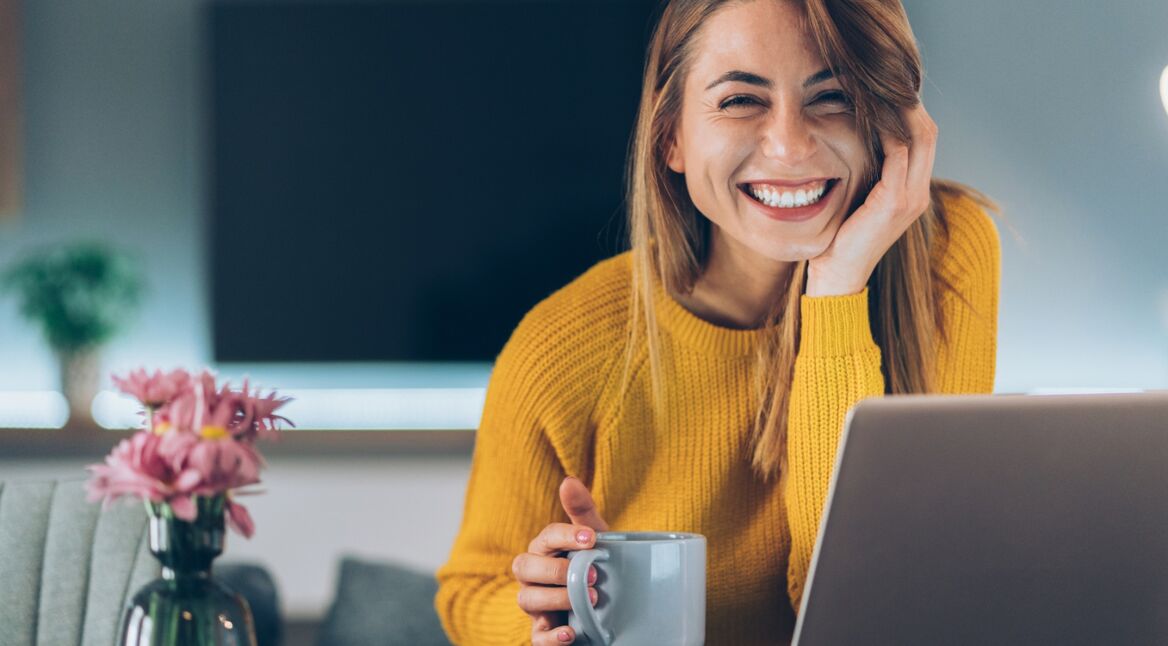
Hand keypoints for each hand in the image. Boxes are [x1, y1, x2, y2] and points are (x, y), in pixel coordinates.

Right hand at [513, 476, 609, 644]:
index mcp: (544, 549)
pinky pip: (536, 637)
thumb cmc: (593, 565)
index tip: (592, 539)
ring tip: (591, 600)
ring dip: (557, 598)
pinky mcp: (543, 631)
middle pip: (524, 567)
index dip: (566, 536)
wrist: (606, 603)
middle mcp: (532, 575)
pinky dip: (551, 637)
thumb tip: (568, 481)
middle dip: (556, 570)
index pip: (545, 537)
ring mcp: (535, 604)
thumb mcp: (594, 538)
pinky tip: (571, 632)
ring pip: (527, 599)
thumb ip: (582, 511)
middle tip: (593, 575)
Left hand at [805, 103, 937, 296]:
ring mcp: (910, 198)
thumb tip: (852, 142)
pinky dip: (887, 131)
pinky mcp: (894, 203)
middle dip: (908, 103)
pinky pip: (898, 154)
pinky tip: (868, 115)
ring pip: (919, 137)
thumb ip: (865, 176)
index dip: (909, 111)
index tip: (885, 88)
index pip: (923, 138)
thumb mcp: (857, 201)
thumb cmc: (840, 239)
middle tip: (884, 79)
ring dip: (899, 111)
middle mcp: (919, 193)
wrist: (837, 275)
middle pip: (928, 132)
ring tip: (878, 88)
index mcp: (913, 192)